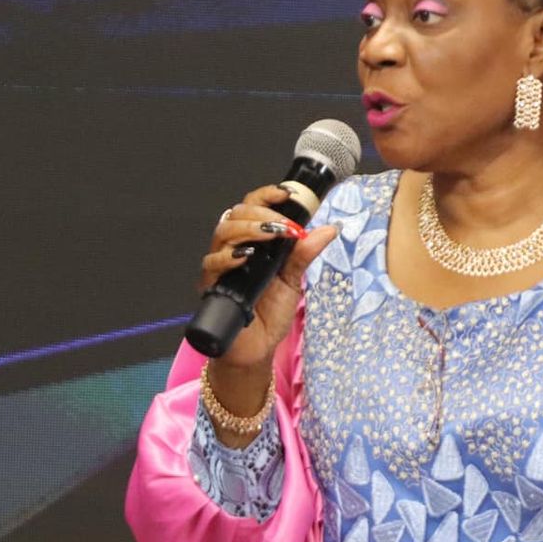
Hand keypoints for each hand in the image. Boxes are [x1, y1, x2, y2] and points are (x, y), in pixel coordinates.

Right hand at [200, 186, 340, 368]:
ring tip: (270, 234)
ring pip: (223, 232)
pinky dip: (228, 257)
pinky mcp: (211, 286)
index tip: (287, 194)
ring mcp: (220, 266)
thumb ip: (305, 253)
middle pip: (236, 214)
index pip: (252, 207)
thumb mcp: (293, 279)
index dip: (266, 195)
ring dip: (248, 229)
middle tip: (284, 224)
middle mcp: (233, 248)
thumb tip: (330, 228)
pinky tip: (245, 256)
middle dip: (260, 213)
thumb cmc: (269, 313)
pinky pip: (212, 264)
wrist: (256, 347)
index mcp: (252, 242)